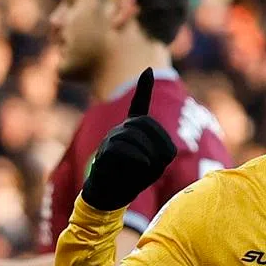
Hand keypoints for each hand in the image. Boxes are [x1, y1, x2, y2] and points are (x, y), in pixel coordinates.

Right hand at [81, 68, 176, 210]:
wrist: (109, 195)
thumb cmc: (133, 179)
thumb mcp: (155, 165)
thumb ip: (161, 152)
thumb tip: (158, 153)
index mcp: (133, 129)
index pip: (138, 105)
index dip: (143, 88)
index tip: (148, 70)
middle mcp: (121, 129)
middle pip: (146, 124)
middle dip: (158, 144)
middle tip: (159, 163)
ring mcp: (111, 138)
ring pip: (135, 136)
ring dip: (149, 156)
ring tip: (146, 169)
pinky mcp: (104, 152)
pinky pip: (124, 148)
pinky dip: (138, 158)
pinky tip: (143, 165)